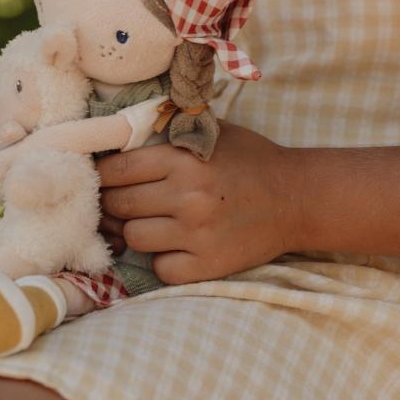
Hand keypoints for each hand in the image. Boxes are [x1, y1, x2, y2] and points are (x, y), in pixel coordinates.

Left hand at [96, 122, 299, 282]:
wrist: (297, 199)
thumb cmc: (249, 160)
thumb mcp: (210, 131)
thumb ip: (167, 130)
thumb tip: (116, 132)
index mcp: (183, 159)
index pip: (116, 169)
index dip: (102, 174)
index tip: (102, 177)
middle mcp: (187, 196)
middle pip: (119, 204)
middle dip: (115, 203)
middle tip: (124, 200)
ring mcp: (198, 234)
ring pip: (134, 237)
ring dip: (138, 230)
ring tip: (155, 222)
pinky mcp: (209, 265)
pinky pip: (161, 268)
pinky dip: (164, 259)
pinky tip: (177, 246)